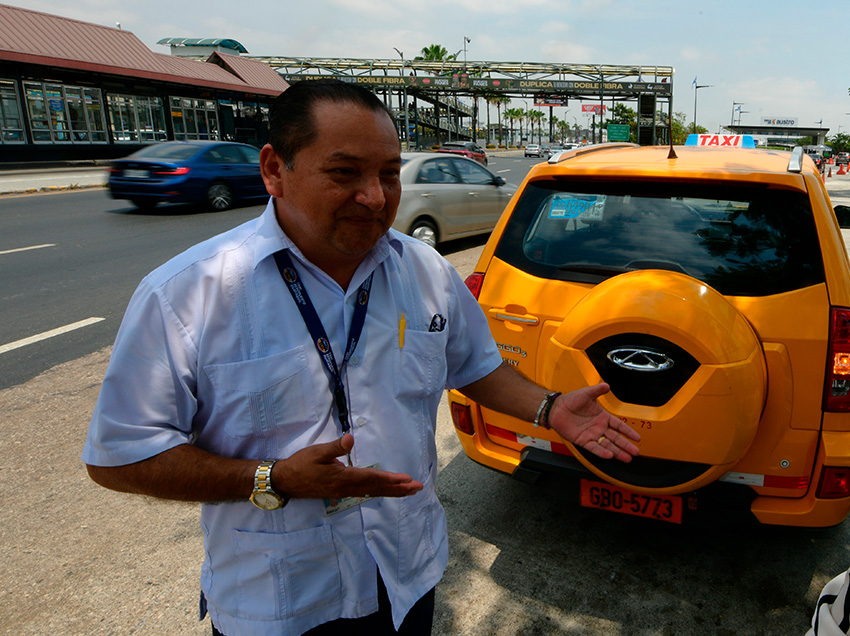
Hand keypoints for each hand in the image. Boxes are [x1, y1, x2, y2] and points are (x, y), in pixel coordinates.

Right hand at [273, 434, 422, 499]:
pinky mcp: (341, 492)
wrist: (285, 482)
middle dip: (398, 488)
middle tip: (417, 488)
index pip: (372, 478)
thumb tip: (350, 438)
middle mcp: (347, 488)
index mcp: (343, 477)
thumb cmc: (300, 464)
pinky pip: (365, 494)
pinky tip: (385, 492)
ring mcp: (344, 492)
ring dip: (391, 492)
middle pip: (377, 489)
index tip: (406, 480)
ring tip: (409, 492)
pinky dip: (379, 493)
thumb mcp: (316, 453)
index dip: (390, 479)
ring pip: (373, 493)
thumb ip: (335, 448)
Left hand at [548, 384, 639, 461]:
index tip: (637, 438)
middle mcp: (599, 427)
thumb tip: (607, 385)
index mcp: (602, 417)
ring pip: (607, 445)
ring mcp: (592, 435)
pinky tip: (610, 455)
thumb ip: (597, 390)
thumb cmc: (571, 401)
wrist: (556, 408)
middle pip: (616, 438)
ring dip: (618, 452)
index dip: (628, 431)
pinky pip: (594, 448)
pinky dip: (602, 452)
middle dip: (626, 445)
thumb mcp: (586, 393)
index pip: (619, 425)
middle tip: (636, 452)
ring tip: (627, 458)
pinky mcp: (583, 440)